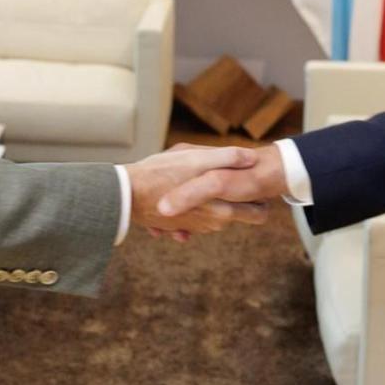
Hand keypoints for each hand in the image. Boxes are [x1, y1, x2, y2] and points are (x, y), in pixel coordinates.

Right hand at [125, 144, 269, 241]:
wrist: (126, 195)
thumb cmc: (161, 173)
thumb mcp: (196, 157)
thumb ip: (227, 158)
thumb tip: (252, 157)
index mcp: (223, 209)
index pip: (257, 213)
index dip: (259, 197)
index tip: (254, 184)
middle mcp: (211, 223)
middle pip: (238, 216)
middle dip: (238, 202)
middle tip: (231, 183)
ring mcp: (195, 227)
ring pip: (215, 217)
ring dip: (212, 205)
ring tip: (202, 184)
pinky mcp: (178, 227)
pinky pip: (193, 221)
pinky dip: (191, 212)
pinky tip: (182, 197)